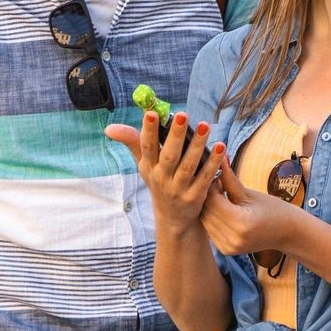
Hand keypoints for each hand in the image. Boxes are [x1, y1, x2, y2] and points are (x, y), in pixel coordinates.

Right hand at [105, 111, 221, 233]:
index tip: (151, 112)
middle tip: (183, 115)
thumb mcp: (144, 165)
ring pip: (188, 166)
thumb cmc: (159, 182)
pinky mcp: (195, 197)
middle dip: (175, 135)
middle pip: (169, 155)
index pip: (146, 147)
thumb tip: (109, 128)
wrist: (173, 218)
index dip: (148, 130)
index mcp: (148, 167)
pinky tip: (221, 147)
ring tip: (205, 125)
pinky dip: (213, 163)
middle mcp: (162, 178)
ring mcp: (179, 189)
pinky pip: (204, 178)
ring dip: (197, 145)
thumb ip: (133, 143)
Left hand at [199, 152, 309, 258]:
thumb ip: (229, 178)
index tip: (216, 173)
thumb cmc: (272, 209)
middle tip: (216, 182)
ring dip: (208, 206)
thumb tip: (218, 158)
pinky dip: (212, 217)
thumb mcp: (250, 193)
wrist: (287, 233)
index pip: (212, 199)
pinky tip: (222, 208)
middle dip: (207, 194)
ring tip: (220, 195)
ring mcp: (228, 247)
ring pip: (204, 220)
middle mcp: (232, 238)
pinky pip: (210, 229)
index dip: (210, 184)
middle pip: (206, 210)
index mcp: (240, 222)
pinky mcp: (226, 250)